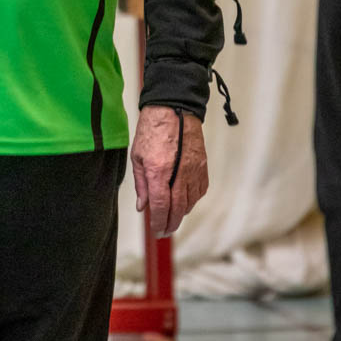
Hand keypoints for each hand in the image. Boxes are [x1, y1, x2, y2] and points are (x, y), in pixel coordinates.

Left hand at [130, 106, 208, 237]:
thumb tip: (143, 206)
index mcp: (159, 171)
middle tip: (164, 231)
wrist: (173, 108)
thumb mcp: (137, 156)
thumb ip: (141, 184)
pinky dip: (192, 200)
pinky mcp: (202, 165)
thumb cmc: (152, 128)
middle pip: (178, 209)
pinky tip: (185, 201)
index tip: (156, 231)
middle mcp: (178, 173)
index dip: (159, 222)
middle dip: (171, 224)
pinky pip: (200, 190)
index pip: (161, 206)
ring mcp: (193, 170)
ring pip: (190, 202)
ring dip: (181, 213)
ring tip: (172, 217)